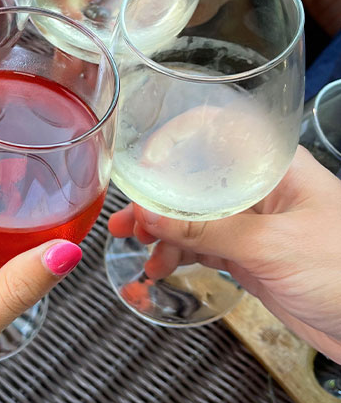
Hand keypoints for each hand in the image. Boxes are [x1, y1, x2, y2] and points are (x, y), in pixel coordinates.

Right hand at [108, 147, 340, 363]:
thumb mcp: (272, 245)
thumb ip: (209, 230)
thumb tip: (151, 216)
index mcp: (274, 168)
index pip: (218, 134)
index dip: (175, 140)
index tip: (143, 162)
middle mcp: (259, 191)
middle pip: (195, 182)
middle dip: (157, 199)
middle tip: (128, 218)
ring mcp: (252, 225)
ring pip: (192, 219)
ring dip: (161, 232)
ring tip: (136, 247)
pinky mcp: (248, 256)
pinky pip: (201, 249)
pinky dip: (177, 257)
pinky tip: (159, 269)